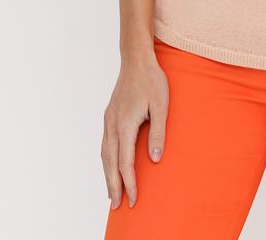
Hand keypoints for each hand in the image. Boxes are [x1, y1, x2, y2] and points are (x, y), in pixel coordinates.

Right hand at [101, 51, 168, 208]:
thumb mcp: (161, 106)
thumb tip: (154, 160)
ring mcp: (108, 119)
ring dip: (107, 174)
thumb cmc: (152, 81)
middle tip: (117, 206)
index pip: (125, 161)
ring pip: (104, 154)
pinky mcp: (109, 115)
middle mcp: (112, 124)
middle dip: (113, 185)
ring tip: (112, 192)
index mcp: (125, 124)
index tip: (134, 199)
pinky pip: (105, 144)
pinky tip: (110, 166)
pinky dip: (106, 160)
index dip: (129, 182)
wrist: (137, 59)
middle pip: (110, 162)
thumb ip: (158, 133)